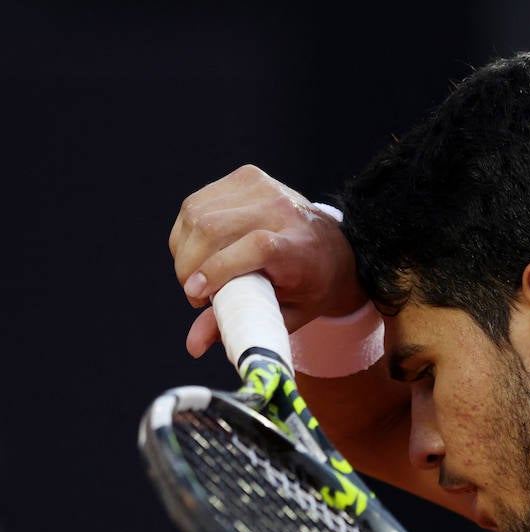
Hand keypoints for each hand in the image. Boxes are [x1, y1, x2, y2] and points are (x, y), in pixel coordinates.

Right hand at [169, 164, 367, 357]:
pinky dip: (187, 232)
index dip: (220, 268)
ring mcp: (265, 187)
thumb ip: (241, 326)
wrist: (334, 247)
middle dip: (189, 267)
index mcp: (301, 248)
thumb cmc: (309, 287)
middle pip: (215, 228)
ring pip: (196, 214)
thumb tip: (193, 346)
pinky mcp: (247, 176)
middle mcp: (284, 210)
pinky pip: (196, 204)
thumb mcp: (285, 315)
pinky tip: (199, 251)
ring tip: (198, 275)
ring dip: (184, 250)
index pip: (257, 247)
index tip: (197, 294)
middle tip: (197, 295)